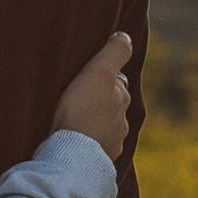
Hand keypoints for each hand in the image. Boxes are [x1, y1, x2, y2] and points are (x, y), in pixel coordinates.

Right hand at [51, 33, 132, 161]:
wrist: (72, 153)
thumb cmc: (81, 110)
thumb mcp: (98, 74)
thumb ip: (114, 54)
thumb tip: (125, 36)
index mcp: (121, 98)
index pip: (117, 81)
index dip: (104, 75)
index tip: (90, 74)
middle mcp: (121, 121)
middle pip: (113, 104)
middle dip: (102, 100)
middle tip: (80, 96)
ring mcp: (112, 142)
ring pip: (105, 127)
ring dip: (94, 122)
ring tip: (75, 121)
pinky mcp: (98, 160)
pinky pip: (95, 147)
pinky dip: (89, 142)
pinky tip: (76, 142)